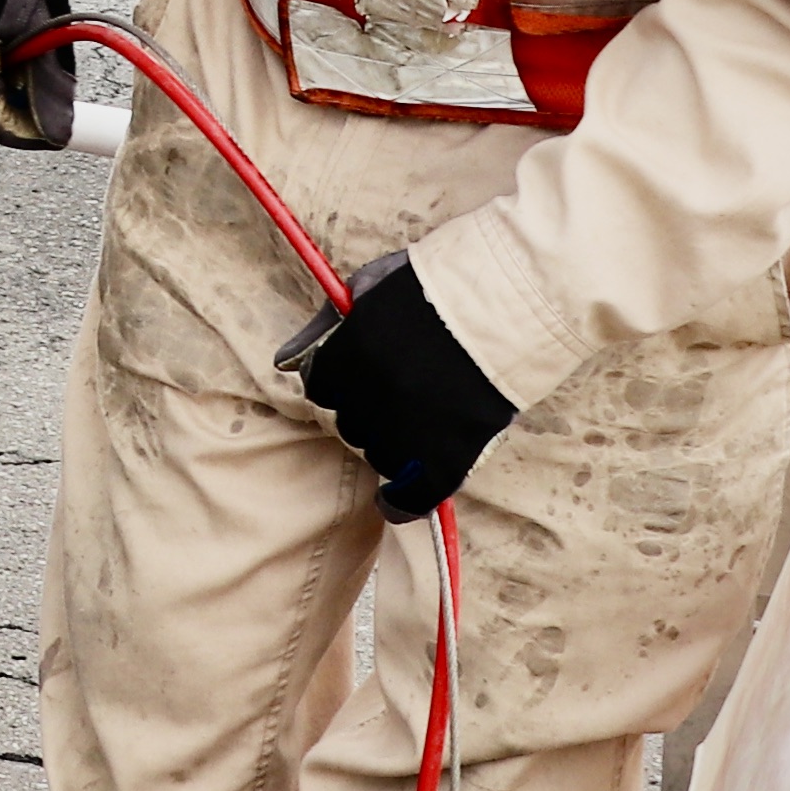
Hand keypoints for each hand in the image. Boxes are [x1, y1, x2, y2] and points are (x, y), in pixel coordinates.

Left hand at [289, 251, 513, 518]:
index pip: (321, 386)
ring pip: (379, 456)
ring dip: (391, 444)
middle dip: (367, 410)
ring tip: (422, 420)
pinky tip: (397, 503)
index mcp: (346, 355)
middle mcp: (369, 397)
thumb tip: (282, 362)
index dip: (341, 381)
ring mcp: (407, 430)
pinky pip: (413, 497)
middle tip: (403, 391)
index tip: (361, 376)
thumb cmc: (435, 287)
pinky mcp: (446, 457)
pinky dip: (403, 502)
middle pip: (349, 423)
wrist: (507, 300)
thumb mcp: (368, 288)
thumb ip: (324, 327)